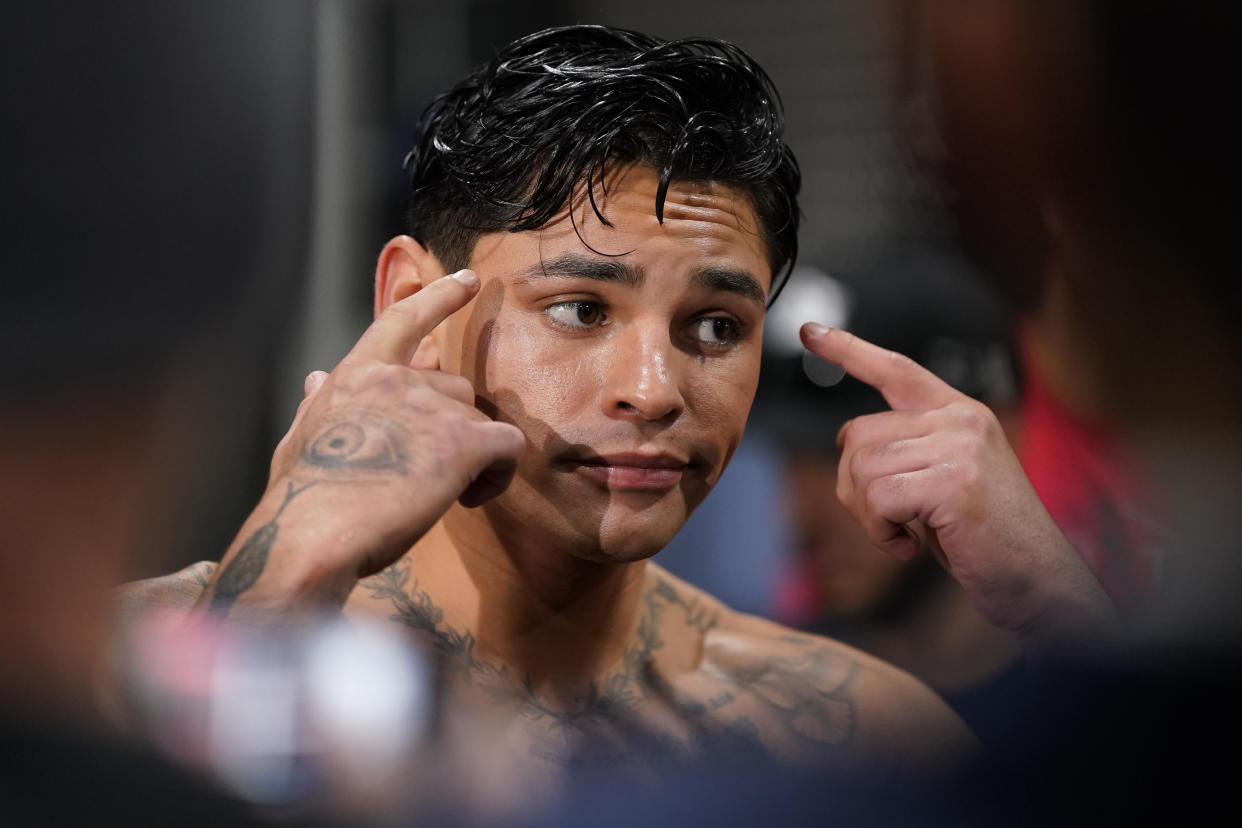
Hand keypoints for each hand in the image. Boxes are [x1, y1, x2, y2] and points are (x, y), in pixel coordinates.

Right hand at [199, 270, 524, 616]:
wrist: (313, 536)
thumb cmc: (302, 500)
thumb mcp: (299, 439)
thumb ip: (319, 405)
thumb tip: (316, 378)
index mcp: (356, 375)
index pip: (403, 320)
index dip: (438, 298)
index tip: (466, 281)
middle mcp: (397, 379)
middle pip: (455, 390)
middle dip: (451, 431)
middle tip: (425, 478)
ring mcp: (433, 407)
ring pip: (480, 421)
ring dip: (473, 457)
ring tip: (443, 495)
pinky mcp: (465, 441)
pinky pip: (508, 447)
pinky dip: (500, 474)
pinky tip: (470, 498)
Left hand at [800, 323, 1115, 650]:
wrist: (1040, 584)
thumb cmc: (985, 539)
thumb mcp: (943, 480)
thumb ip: (907, 451)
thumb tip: (849, 445)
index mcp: (960, 413)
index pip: (896, 369)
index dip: (848, 349)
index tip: (809, 331)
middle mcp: (962, 419)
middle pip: (857, 435)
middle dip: (853, 487)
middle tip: (885, 521)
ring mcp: (960, 446)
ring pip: (862, 468)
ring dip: (868, 515)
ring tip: (902, 534)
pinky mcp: (954, 482)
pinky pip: (878, 498)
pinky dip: (881, 532)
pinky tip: (909, 548)